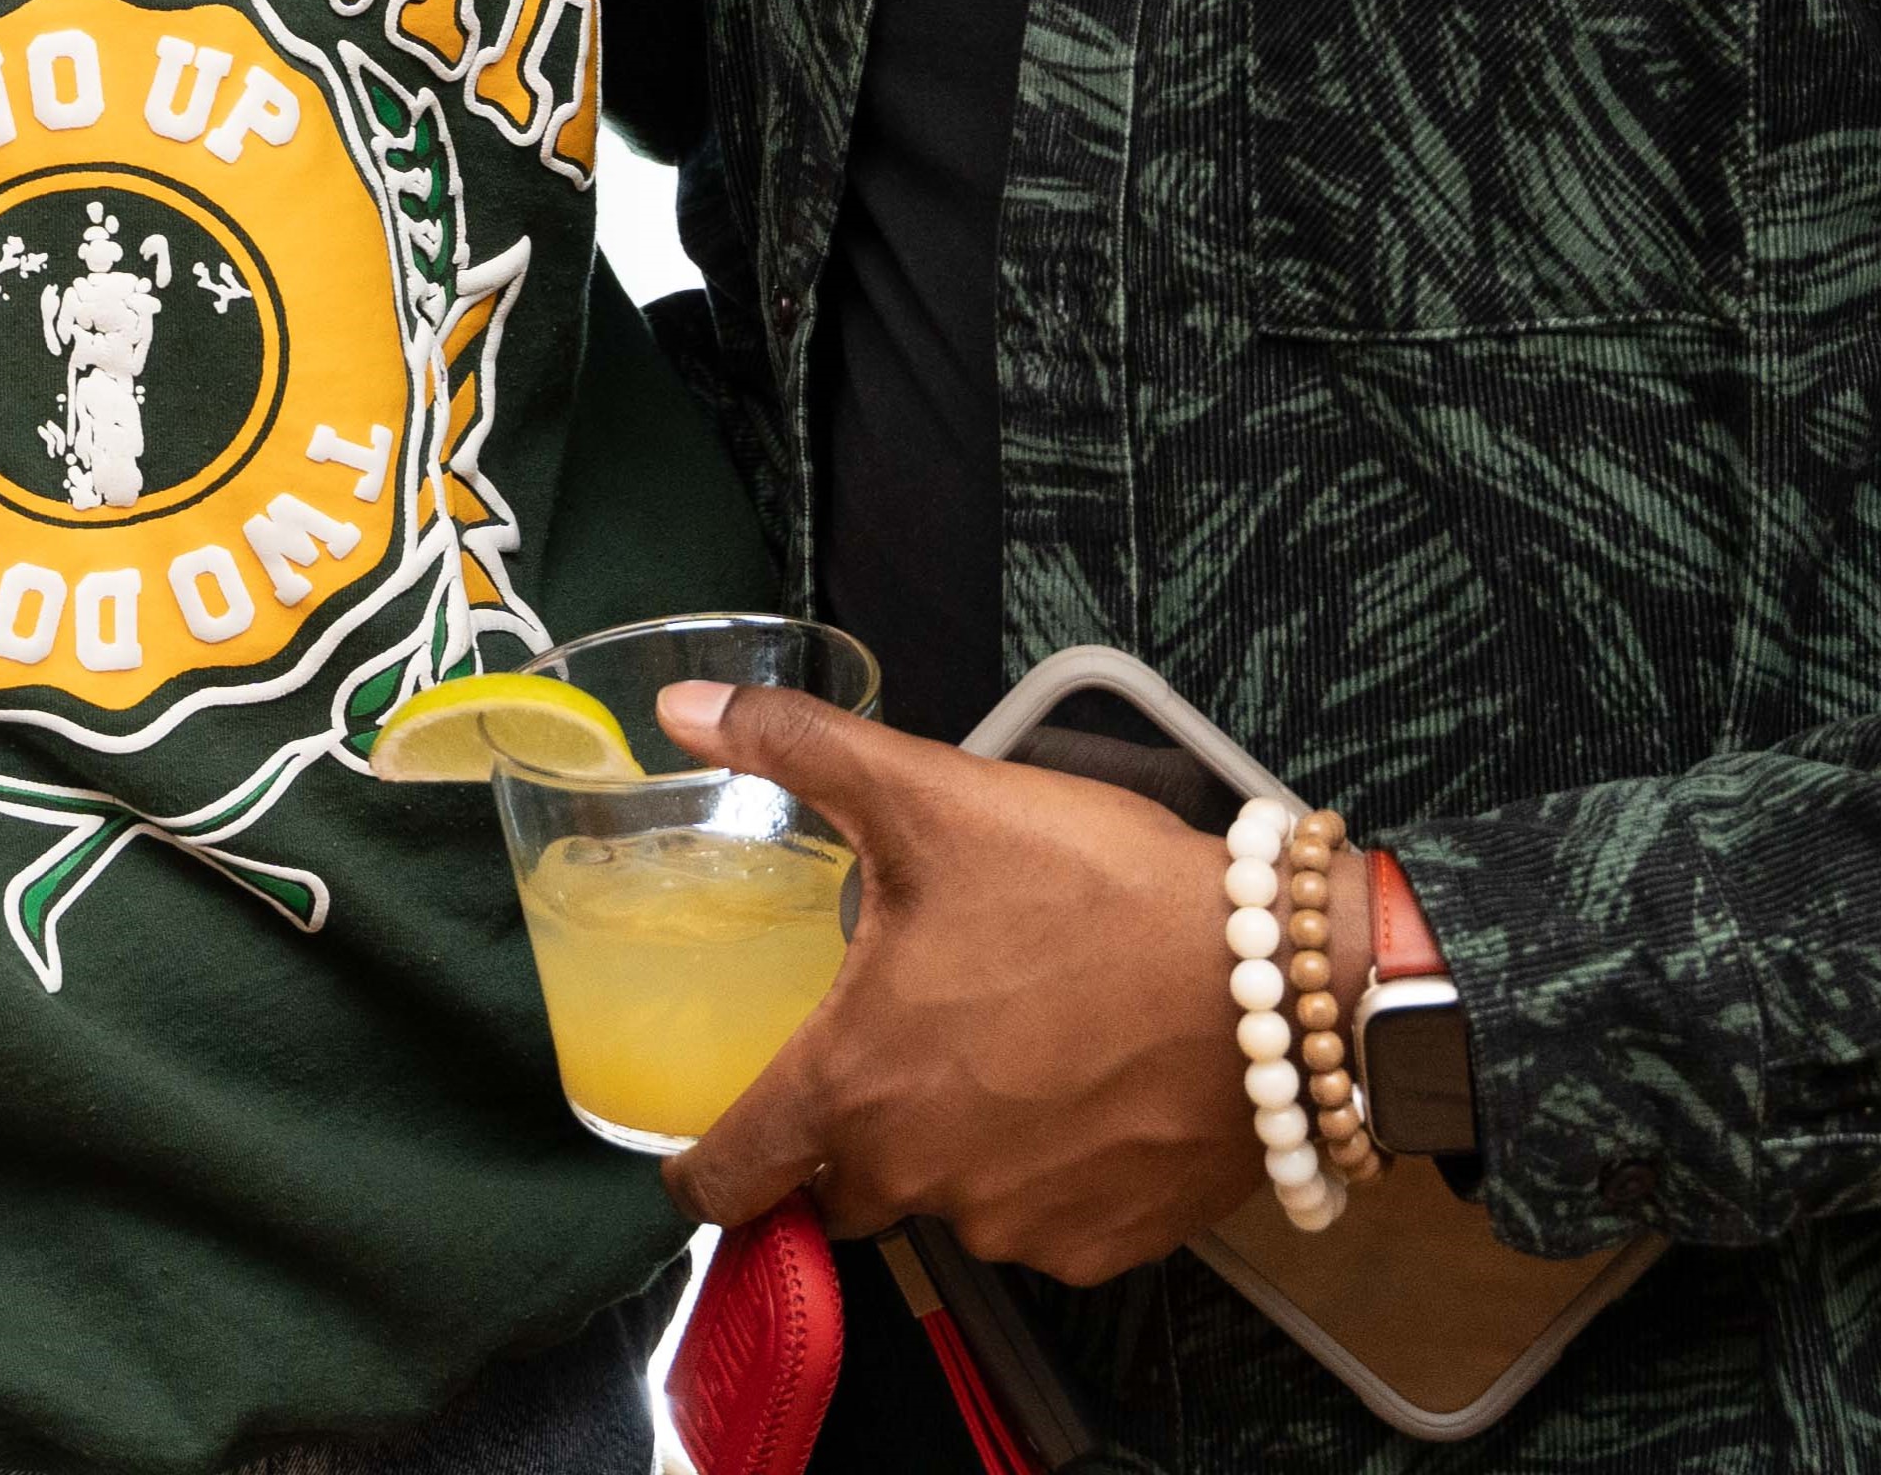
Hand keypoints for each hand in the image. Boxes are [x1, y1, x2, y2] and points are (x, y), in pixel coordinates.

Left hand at [654, 685, 1276, 1285]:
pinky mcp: (1105, 1246)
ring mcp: (1020, 1226)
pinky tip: (1061, 1093)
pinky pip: (1034, 1223)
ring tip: (983, 1051)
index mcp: (857, 1089)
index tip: (691, 1154)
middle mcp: (926, 1181)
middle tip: (861, 1057)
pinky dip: (1032, 1173)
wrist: (1274, 986)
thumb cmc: (1088, 892)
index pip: (735, 1178)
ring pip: (940, 1202)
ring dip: (941, 1147)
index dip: (701, 1171)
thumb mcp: (928, 796)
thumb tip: (678, 708)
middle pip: (837, 1190)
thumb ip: (791, 746)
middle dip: (834, 1139)